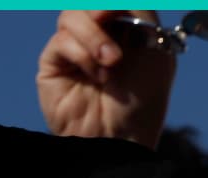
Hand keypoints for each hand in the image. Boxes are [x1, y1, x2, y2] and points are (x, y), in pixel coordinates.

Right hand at [38, 10, 174, 148]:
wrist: (122, 134)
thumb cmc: (144, 96)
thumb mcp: (155, 44)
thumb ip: (138, 12)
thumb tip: (106, 4)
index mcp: (122, 24)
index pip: (109, 2)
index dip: (110, 2)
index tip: (117, 10)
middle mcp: (96, 33)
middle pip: (85, 4)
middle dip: (101, 12)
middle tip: (113, 27)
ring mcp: (72, 50)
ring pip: (70, 17)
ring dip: (94, 37)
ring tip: (111, 62)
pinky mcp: (52, 66)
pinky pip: (60, 42)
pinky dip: (83, 55)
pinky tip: (97, 76)